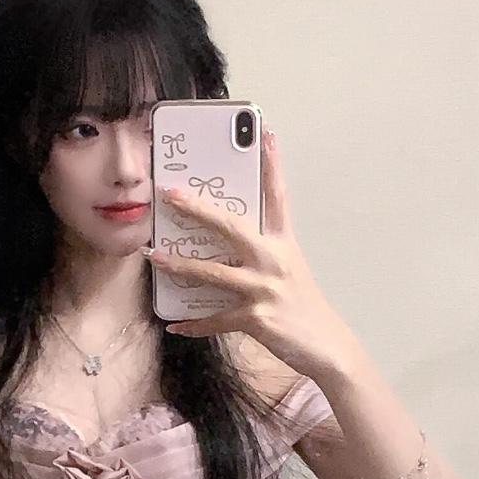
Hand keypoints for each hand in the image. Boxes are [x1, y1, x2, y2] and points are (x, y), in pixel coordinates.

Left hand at [144, 128, 343, 374]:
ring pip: (213, 272)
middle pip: (230, 227)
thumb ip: (265, 251)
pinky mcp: (256, 318)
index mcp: (284, 244)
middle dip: (197, 210)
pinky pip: (216, 319)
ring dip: (179, 265)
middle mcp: (273, 260)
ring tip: (154, 256)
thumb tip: (230, 241)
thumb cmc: (302, 307)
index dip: (272, 164)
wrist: (325, 345)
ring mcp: (264, 289)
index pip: (277, 196)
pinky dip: (194, 324)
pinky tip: (175, 325)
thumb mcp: (290, 269)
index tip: (265, 133)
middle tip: (169, 194)